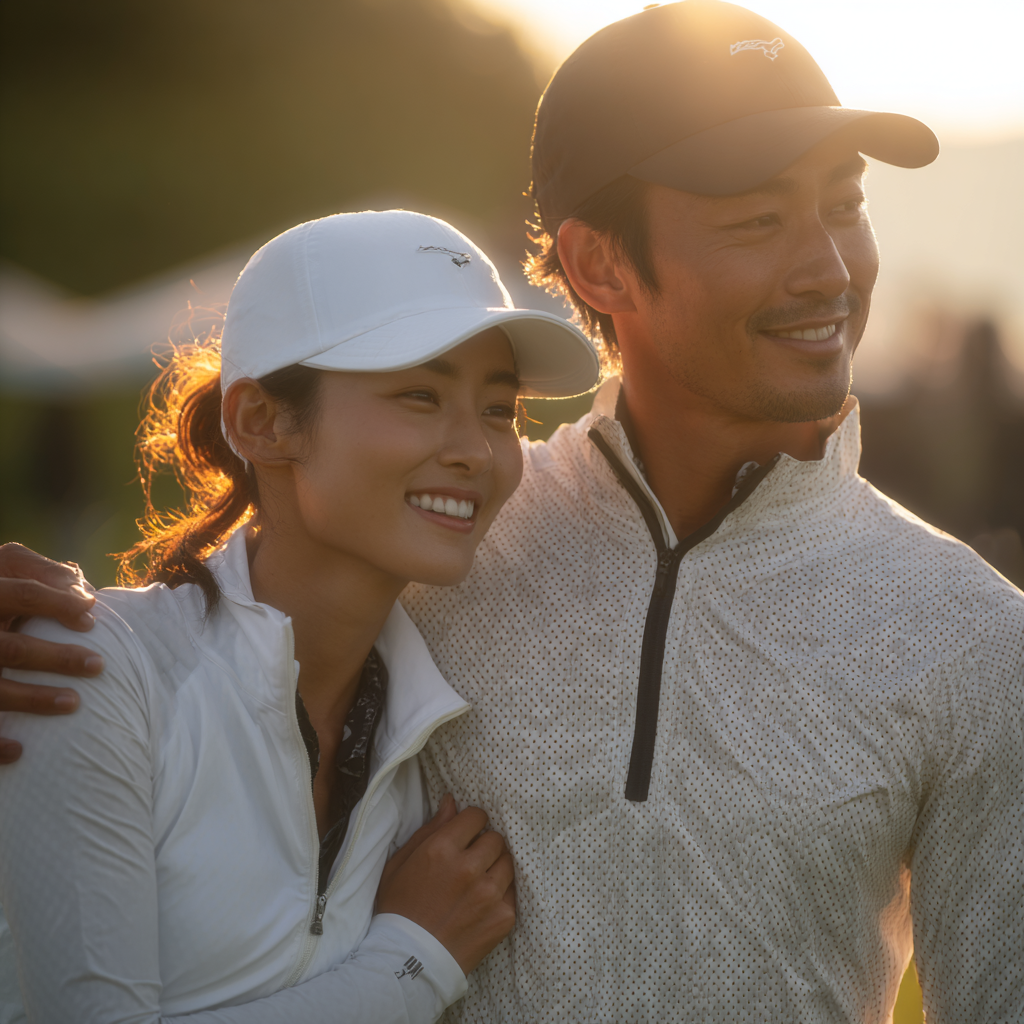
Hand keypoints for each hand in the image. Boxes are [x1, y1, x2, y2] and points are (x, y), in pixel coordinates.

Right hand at [0, 543, 103, 763]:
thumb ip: (40, 571)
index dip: (60, 603)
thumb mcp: (4, 569)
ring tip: (74, 703)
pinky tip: (20, 751)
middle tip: (99, 665)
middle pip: (13, 649)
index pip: (23, 595)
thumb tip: (83, 588)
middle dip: (58, 659)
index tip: (91, 614)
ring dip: (35, 700)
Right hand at [377, 794, 515, 974]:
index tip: (467, 833)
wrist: (407, 964)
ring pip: (508, 862)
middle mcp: (469, 868)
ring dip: (496, 867)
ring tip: (479, 881)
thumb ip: (430, 829)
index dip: (471, 823)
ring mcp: (489, 894)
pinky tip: (483, 903)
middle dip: (485, 844)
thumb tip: (451, 801)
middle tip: (472, 860)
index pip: (476, 816)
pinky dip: (501, 893)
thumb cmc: (398, 910)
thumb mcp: (400, 863)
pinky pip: (512, 891)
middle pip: (496, 838)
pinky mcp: (503, 917)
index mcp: (442, 849)